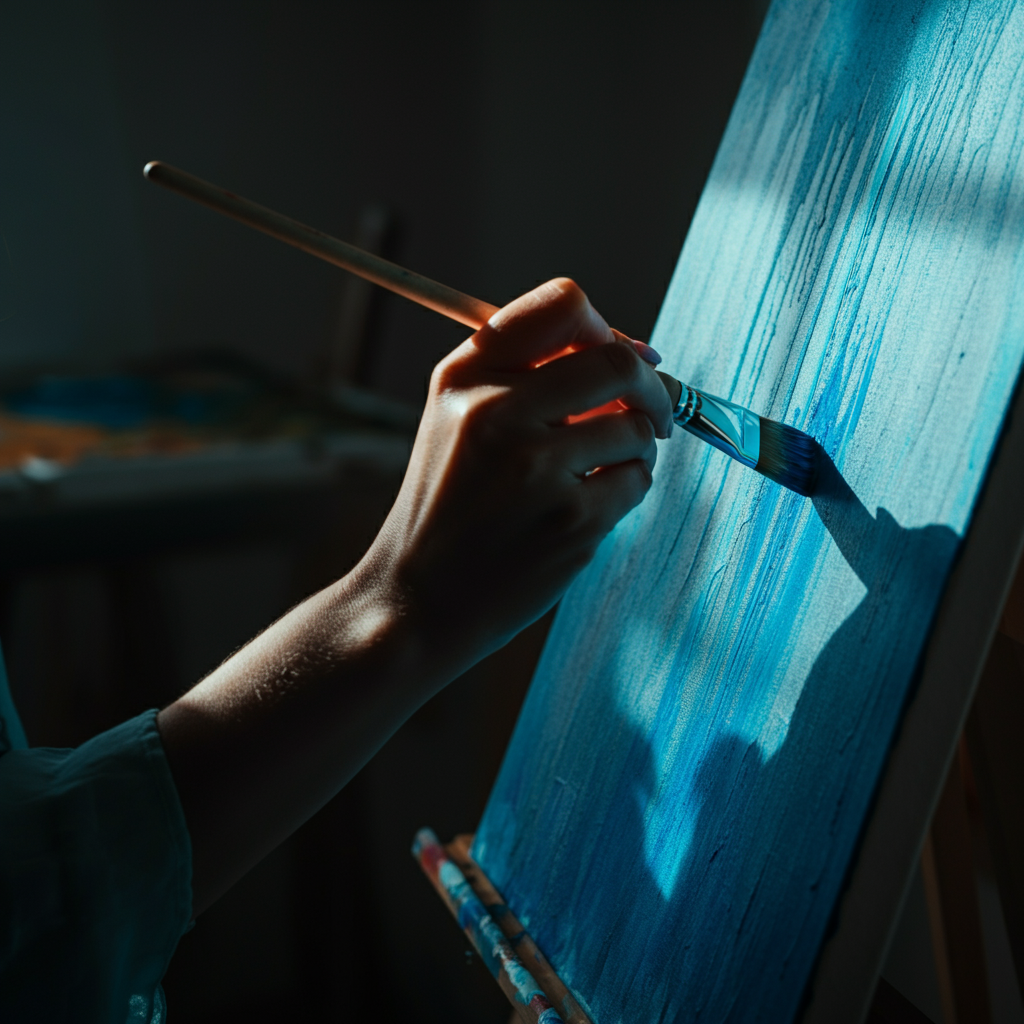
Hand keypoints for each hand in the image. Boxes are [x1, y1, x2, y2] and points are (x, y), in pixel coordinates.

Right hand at [363, 277, 672, 675]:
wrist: (416, 600)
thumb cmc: (448, 505)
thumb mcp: (455, 419)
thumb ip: (525, 371)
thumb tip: (637, 352)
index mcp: (465, 378)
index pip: (564, 305)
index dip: (609, 327)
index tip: (625, 356)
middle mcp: (497, 414)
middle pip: (618, 363)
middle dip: (653, 388)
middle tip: (653, 415)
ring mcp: (536, 470)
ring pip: (635, 429)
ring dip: (634, 450)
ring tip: (594, 477)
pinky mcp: (570, 522)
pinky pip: (636, 481)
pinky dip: (624, 490)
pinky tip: (583, 512)